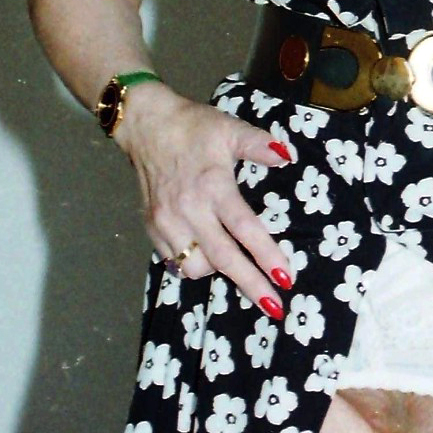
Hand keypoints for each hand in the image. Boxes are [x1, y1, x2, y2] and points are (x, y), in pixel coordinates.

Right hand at [114, 85, 294, 316]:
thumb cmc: (194, 127)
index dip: (266, 255)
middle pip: (223, 258)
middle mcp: (189, 210)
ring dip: (219, 271)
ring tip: (235, 263)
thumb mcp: (230, 128)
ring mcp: (167, 222)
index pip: (244, 229)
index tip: (285, 278)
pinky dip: (192, 264)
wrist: (147, 126)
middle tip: (274, 306)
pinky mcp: (151, 228)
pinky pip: (174, 261)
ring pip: (195, 267)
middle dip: (250, 285)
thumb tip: (286, 157)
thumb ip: (258, 145)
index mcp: (213, 186)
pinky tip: (206, 257)